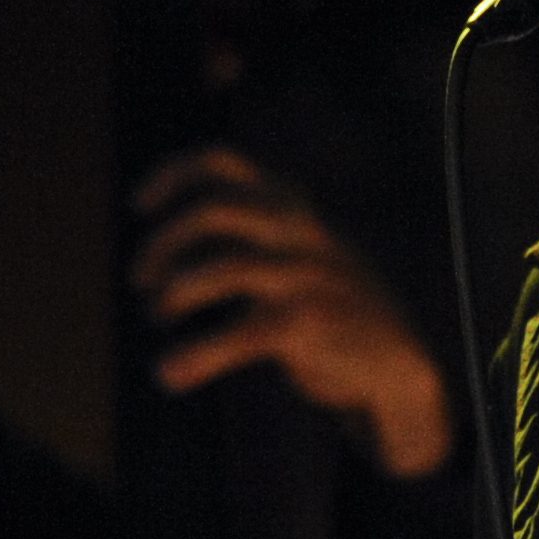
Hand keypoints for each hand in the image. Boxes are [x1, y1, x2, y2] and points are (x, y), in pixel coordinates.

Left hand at [130, 148, 452, 480]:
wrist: (398, 361)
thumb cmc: (331, 306)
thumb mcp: (295, 255)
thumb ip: (242, 240)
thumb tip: (159, 254)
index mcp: (292, 209)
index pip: (223, 164)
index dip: (172, 176)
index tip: (139, 206)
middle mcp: (299, 233)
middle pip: (215, 207)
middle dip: (164, 241)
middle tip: (141, 279)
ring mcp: (306, 276)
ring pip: (225, 266)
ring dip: (174, 294)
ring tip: (155, 318)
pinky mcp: (308, 323)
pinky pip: (238, 333)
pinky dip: (195, 356)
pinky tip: (169, 375)